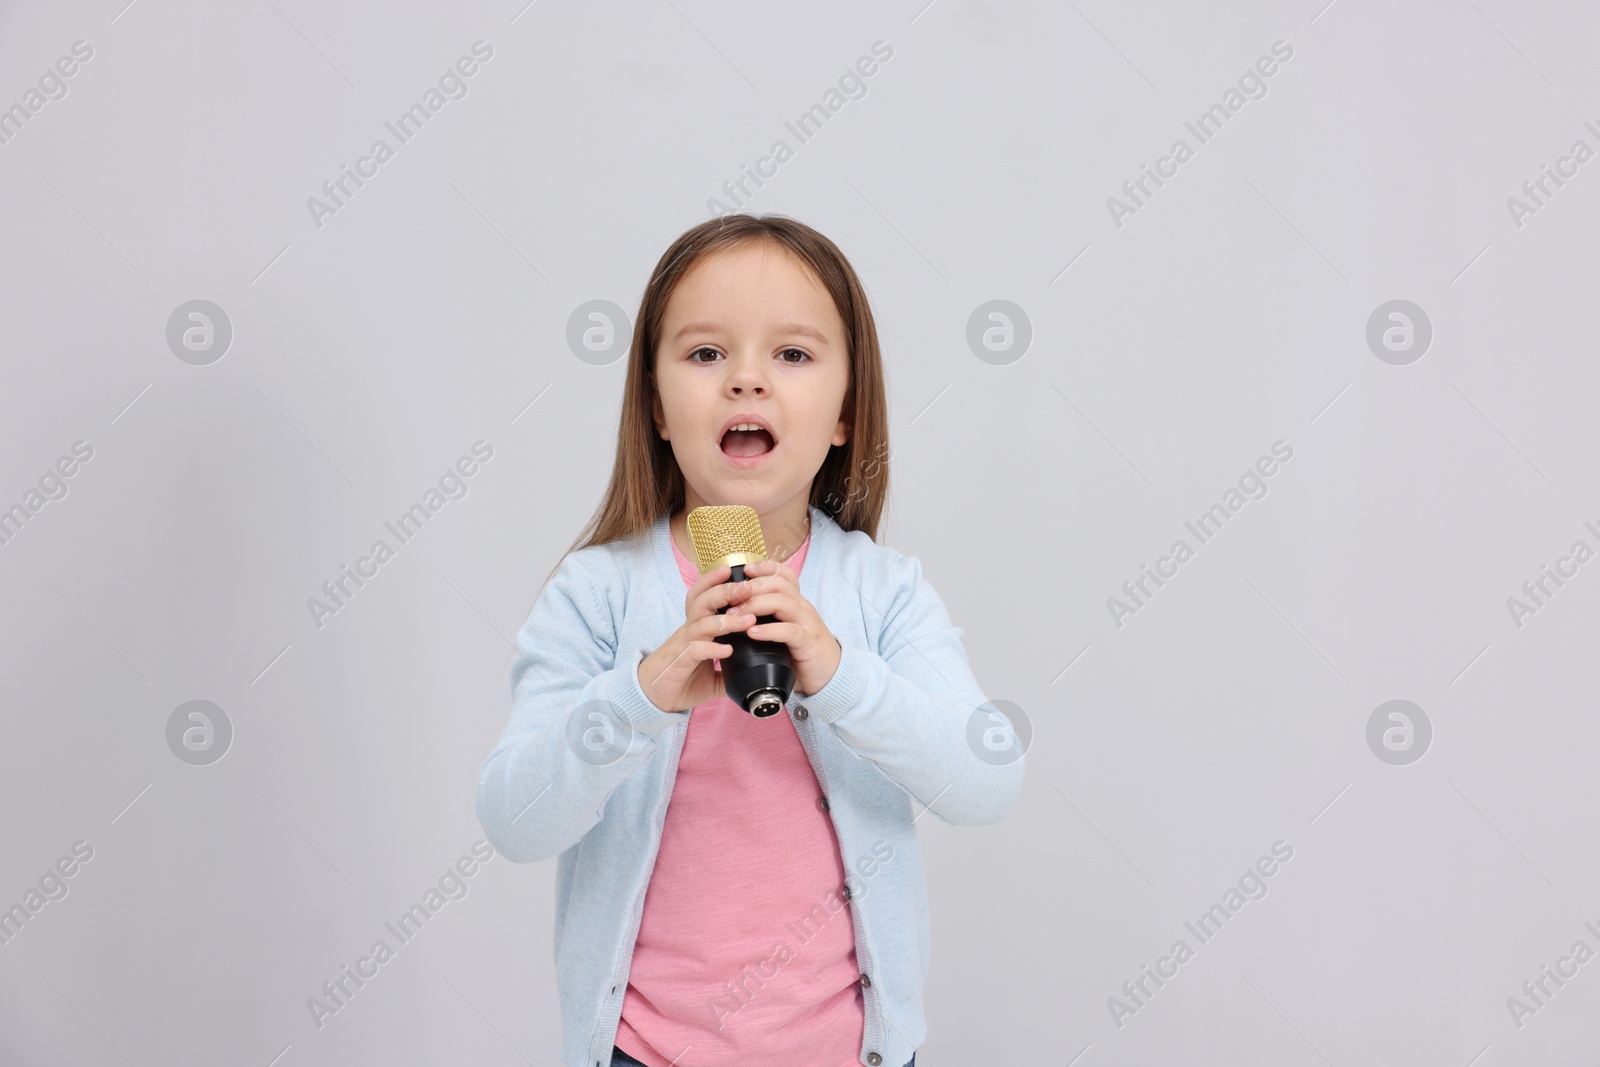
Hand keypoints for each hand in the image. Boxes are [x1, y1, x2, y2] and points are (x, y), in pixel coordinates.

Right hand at [637, 564, 758, 712]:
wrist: (652, 697)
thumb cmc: (681, 679)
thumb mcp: (713, 674)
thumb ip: (732, 670)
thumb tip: (755, 672)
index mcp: (697, 627)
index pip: (704, 596)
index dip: (717, 581)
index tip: (739, 573)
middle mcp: (689, 630)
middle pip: (703, 601)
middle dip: (726, 591)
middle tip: (748, 588)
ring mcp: (683, 645)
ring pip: (702, 623)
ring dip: (726, 620)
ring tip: (748, 620)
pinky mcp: (679, 662)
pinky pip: (694, 649)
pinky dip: (711, 648)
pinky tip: (727, 650)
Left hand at [723, 558, 841, 696]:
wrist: (832, 675)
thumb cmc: (803, 653)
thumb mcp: (786, 631)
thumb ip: (769, 621)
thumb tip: (736, 618)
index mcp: (796, 603)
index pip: (784, 575)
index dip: (765, 568)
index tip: (745, 570)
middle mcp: (802, 608)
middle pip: (778, 583)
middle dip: (751, 586)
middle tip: (729, 596)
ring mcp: (807, 624)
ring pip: (782, 602)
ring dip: (755, 605)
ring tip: (734, 615)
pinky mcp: (808, 643)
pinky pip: (789, 631)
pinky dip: (769, 630)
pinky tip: (752, 633)